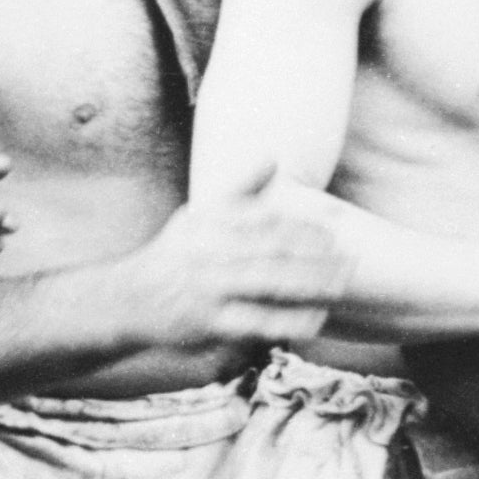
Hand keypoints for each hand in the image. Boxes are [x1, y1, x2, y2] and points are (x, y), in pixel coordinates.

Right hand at [132, 169, 349, 347]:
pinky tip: (313, 321)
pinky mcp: (207, 322)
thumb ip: (240, 190)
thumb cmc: (173, 255)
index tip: (334, 231)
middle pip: (271, 250)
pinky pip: (254, 322)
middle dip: (315, 255)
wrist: (126, 300)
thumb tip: (273, 156)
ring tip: (341, 287)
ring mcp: (208, 288)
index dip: (302, 225)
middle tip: (352, 259)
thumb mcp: (198, 215)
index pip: (264, 219)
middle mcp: (209, 252)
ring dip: (308, 286)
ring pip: (267, 284)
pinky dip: (286, 322)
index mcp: (210, 222)